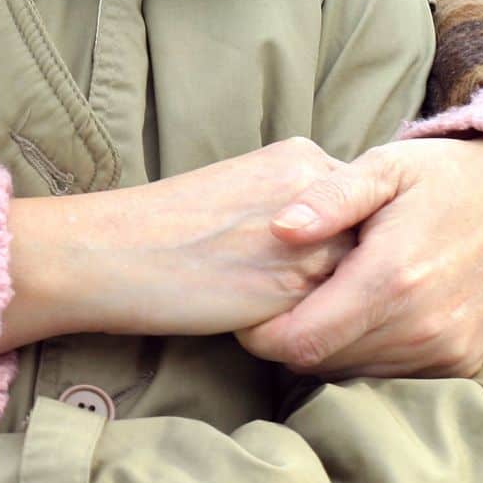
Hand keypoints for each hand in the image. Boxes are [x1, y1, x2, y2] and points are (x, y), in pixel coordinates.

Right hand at [6, 137, 354, 348]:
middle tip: (291, 287)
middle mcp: (319, 192)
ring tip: (276, 306)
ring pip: (355, 283)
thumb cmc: (163, 223)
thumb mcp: (240, 188)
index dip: (334, 239)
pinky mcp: (296, 290)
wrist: (113, 251)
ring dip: (332, 301)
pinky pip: (331, 318)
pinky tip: (266, 322)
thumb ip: (294, 204)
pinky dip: (311, 326)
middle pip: (368, 241)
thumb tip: (334, 241)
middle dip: (344, 269)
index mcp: (300, 156)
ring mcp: (313, 240)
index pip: (358, 206)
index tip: (297, 256)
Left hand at [236, 136, 482, 377]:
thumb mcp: (383, 167)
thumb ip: (328, 198)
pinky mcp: (460, 361)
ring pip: (349, 373)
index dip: (259, 334)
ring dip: (322, 346)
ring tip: (315, 299)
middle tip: (273, 298)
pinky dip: (360, 352)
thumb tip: (278, 228)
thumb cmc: (444, 178)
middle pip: (319, 362)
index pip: (301, 341)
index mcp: (393, 278)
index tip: (244, 307)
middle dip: (285, 337)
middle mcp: (422, 326)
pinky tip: (354, 311)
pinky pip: (387, 374)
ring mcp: (445, 350)